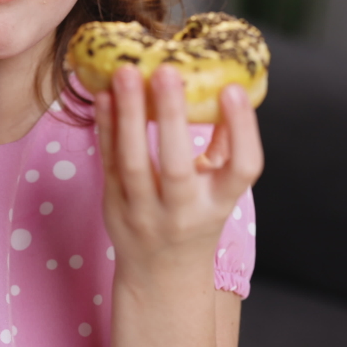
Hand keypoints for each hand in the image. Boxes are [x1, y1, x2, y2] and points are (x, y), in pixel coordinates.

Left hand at [94, 64, 262, 283]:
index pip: (242, 170)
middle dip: (171, 116)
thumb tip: (229, 90)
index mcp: (220, 204)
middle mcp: (183, 212)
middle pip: (177, 166)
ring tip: (126, 73)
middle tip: (166, 71)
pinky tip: (104, 95)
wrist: (161, 275)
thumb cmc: (196, 220)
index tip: (232, 89)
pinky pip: (108, 163)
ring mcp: (144, 212)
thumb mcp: (221, 191)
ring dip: (127, 116)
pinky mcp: (113, 205)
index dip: (242, 130)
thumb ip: (227, 147)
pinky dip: (105, 128)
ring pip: (133, 164)